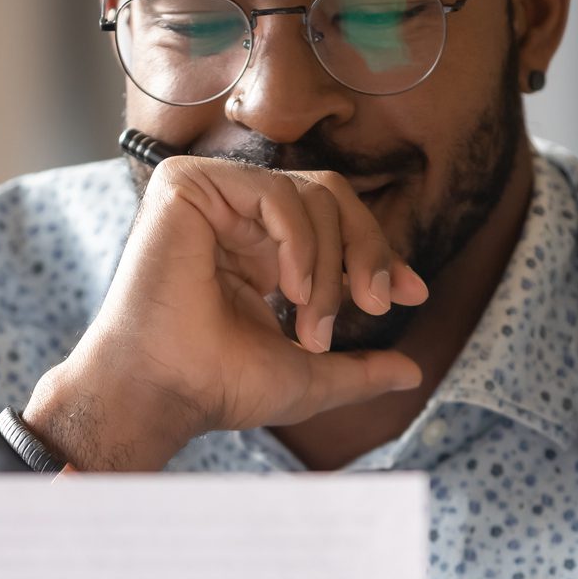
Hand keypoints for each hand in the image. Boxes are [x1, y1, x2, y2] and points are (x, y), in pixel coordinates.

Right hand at [23, 156, 429, 469]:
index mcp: (257, 249)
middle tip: (374, 305)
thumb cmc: (219, 386)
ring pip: (312, 194)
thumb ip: (360, 369)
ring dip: (329, 265)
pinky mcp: (188, 185)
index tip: (412, 295)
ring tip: (312, 323)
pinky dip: (300, 243)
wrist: (164, 393)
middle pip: (331, 197)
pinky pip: (277, 191)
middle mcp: (235, 216)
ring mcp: (212, 196)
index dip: (378, 253)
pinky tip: (289, 290)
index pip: (332, 223)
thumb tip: (413, 372)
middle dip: (368, 251)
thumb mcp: (310, 376)